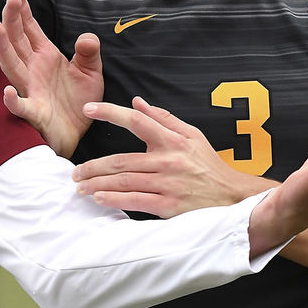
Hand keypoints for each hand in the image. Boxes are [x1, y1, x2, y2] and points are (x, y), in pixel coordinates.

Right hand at [0, 0, 102, 157]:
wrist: (78, 133)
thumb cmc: (80, 101)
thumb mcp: (91, 72)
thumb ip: (89, 53)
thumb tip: (86, 38)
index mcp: (45, 56)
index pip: (29, 28)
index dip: (22, 8)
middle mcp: (33, 69)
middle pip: (18, 39)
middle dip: (12, 18)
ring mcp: (31, 89)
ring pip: (12, 65)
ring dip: (3, 48)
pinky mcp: (35, 112)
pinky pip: (21, 106)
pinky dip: (13, 100)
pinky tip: (8, 91)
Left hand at [72, 97, 272, 215]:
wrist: (233, 197)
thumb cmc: (208, 165)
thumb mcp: (191, 135)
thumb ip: (163, 118)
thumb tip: (137, 102)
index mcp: (172, 140)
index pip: (136, 121)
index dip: (110, 112)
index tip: (88, 108)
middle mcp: (168, 161)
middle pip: (121, 159)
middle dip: (93, 165)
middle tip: (74, 170)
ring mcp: (168, 184)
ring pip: (124, 181)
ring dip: (98, 183)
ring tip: (80, 185)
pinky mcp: (169, 206)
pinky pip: (136, 201)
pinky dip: (115, 200)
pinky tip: (99, 198)